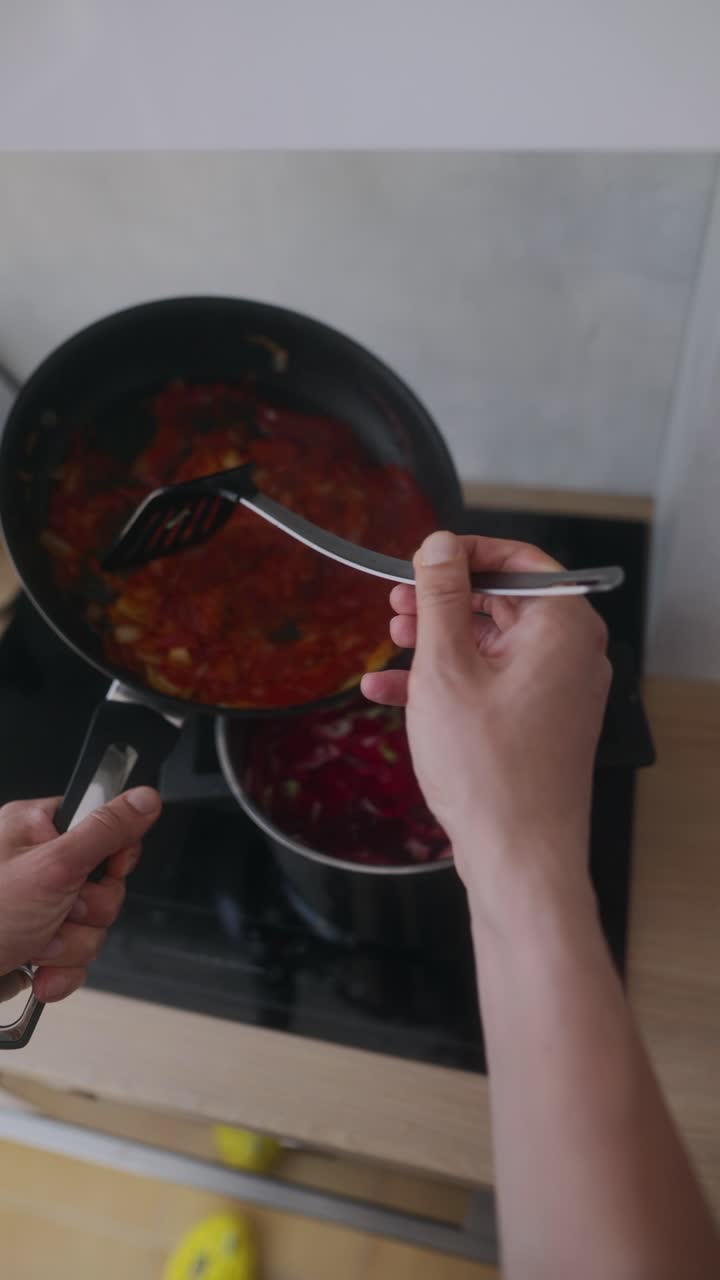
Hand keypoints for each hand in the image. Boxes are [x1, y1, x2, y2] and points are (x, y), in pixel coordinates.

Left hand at [0, 787, 161, 1002]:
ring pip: (90, 927)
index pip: (102, 827)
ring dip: (68, 947)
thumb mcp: (52, 867)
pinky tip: (38, 972)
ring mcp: (34, 908)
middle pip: (102, 885)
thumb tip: (145, 797)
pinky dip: (59, 971)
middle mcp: (35, 865)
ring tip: (34, 945)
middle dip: (86, 913)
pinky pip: (72, 958)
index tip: (110, 870)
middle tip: (57, 912)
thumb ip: (105, 832)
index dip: (114, 855)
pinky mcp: (33, 945)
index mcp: (34, 829)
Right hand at [361, 531, 610, 903]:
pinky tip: (390, 690)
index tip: (421, 558)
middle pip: (504, 601)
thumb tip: (439, 545)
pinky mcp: (539, 724)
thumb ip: (441, 598)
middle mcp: (570, 654)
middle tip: (397, 602)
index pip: (519, 560)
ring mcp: (557, 692)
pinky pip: (491, 684)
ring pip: (492, 644)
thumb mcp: (447, 669)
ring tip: (390, 640)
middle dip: (443, 600)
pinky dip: (447, 682)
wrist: (519, 856)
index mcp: (562, 626)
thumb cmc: (489, 768)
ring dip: (438, 640)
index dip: (464, 554)